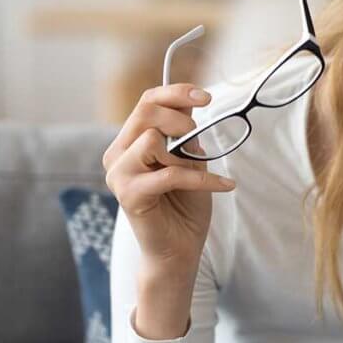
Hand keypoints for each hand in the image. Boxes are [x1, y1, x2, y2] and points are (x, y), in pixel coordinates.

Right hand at [102, 83, 236, 277]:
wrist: (178, 249)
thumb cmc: (184, 205)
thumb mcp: (192, 161)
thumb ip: (187, 136)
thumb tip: (191, 108)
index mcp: (131, 142)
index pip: (147, 102)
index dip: (176, 93)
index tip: (205, 97)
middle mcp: (117, 154)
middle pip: (146, 112)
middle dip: (180, 120)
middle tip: (198, 141)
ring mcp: (119, 174)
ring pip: (151, 140)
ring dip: (184, 155)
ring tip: (197, 172)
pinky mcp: (129, 194)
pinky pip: (171, 174)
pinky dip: (203, 178)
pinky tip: (225, 185)